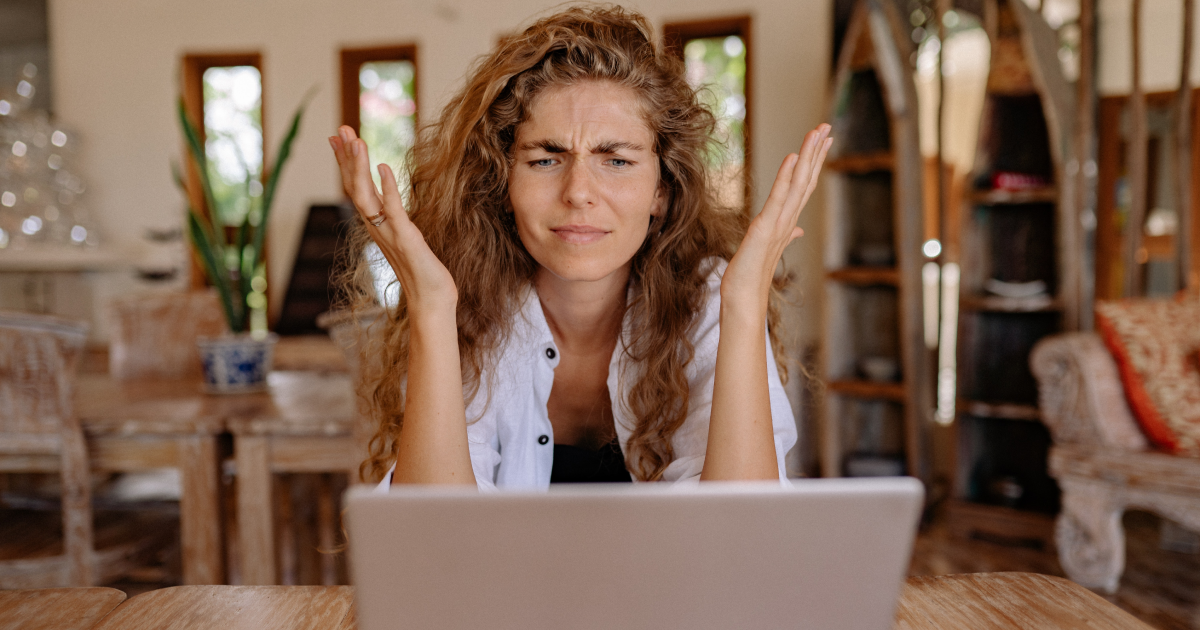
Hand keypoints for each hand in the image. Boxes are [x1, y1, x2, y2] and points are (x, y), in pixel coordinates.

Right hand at [329, 126, 456, 313]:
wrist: (431, 301)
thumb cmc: (423, 273)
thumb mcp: (406, 239)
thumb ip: (396, 220)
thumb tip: (390, 202)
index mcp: (377, 225)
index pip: (356, 188)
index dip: (346, 162)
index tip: (338, 138)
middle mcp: (377, 227)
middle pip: (354, 186)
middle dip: (346, 157)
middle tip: (339, 128)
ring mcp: (389, 233)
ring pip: (365, 195)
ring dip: (358, 167)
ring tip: (355, 140)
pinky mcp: (406, 238)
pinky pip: (393, 209)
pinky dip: (388, 187)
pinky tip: (383, 166)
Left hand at [721, 124, 831, 314]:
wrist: (744, 297)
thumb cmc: (752, 275)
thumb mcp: (767, 248)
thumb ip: (785, 234)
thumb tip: (798, 230)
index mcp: (787, 221)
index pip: (804, 186)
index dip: (814, 162)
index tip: (823, 141)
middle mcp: (788, 219)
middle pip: (806, 179)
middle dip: (817, 152)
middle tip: (827, 126)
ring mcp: (780, 223)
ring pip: (798, 183)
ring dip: (808, 156)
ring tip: (816, 132)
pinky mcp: (766, 227)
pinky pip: (778, 197)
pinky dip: (786, 176)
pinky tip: (793, 157)